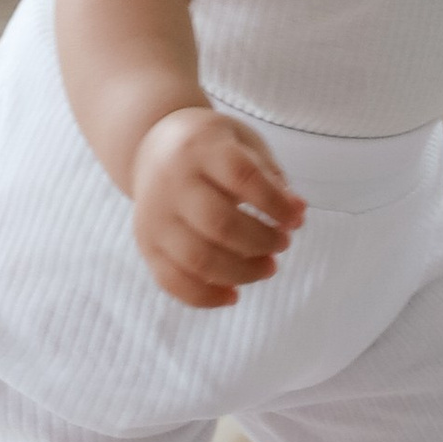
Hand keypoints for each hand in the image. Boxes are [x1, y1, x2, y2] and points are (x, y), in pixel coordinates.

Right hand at [127, 108, 306, 308]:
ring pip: (198, 259)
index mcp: (201, 147)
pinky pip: (172, 281)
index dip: (275, 203)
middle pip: (220, 224)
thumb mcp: (243, 144)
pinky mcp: (145, 243)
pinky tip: (233, 295)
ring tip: (268, 267)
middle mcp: (172, 181)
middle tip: (282, 243)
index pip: (242, 177)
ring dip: (242, 273)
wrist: (151, 145)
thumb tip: (297, 214)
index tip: (296, 219)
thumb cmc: (210, 149)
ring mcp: (154, 215)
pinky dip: (205, 297)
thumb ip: (271, 178)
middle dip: (262, 241)